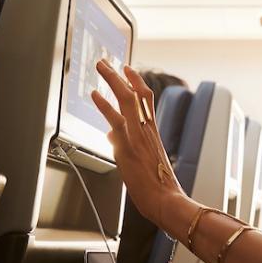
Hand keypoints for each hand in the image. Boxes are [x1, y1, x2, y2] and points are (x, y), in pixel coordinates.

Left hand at [92, 60, 187, 229]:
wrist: (166, 200)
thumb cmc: (157, 187)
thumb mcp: (141, 161)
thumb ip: (124, 144)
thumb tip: (110, 134)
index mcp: (153, 132)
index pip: (147, 100)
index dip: (137, 83)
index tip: (129, 70)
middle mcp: (147, 129)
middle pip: (137, 93)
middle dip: (121, 75)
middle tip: (109, 62)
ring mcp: (138, 135)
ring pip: (128, 99)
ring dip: (112, 81)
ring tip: (101, 66)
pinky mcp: (129, 144)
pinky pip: (116, 119)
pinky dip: (105, 105)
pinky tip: (95, 95)